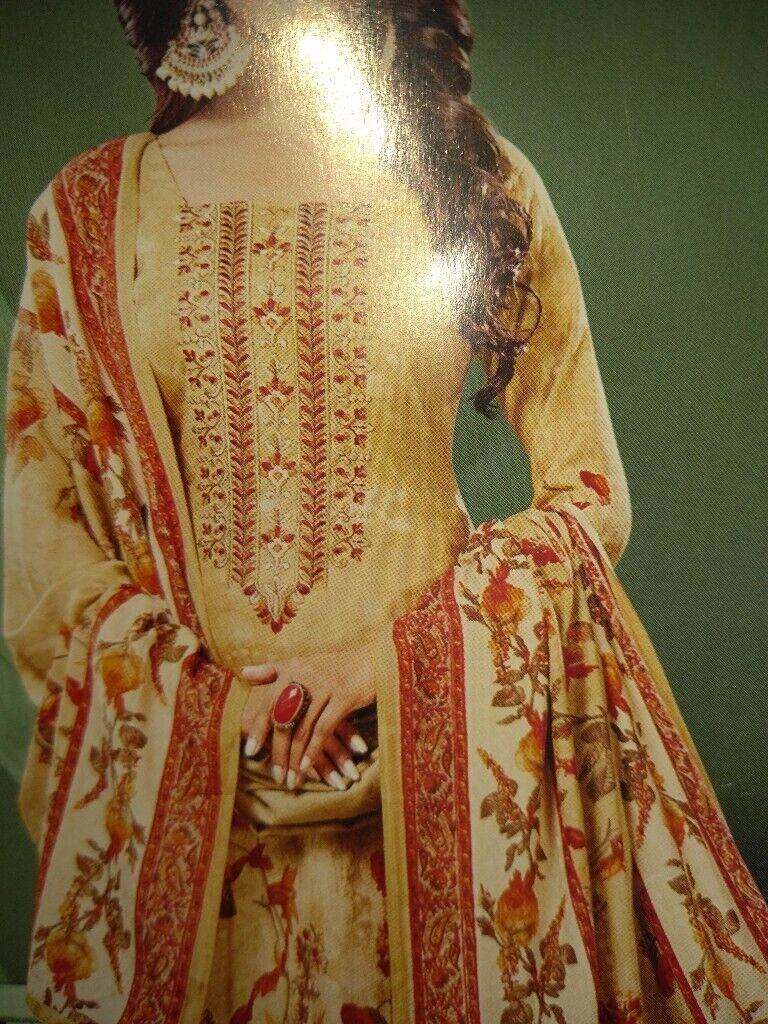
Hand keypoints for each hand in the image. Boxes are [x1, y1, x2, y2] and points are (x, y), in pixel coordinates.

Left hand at [239, 642, 376, 790]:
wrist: (375, 659)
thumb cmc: (337, 665)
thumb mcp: (304, 663)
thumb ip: (273, 670)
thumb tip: (243, 672)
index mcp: (291, 668)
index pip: (268, 702)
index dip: (258, 728)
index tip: (250, 752)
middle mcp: (304, 675)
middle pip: (283, 719)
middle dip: (277, 751)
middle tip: (274, 775)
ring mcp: (324, 686)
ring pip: (302, 729)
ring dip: (294, 758)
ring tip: (290, 779)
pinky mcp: (343, 697)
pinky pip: (323, 730)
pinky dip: (313, 751)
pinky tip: (306, 767)